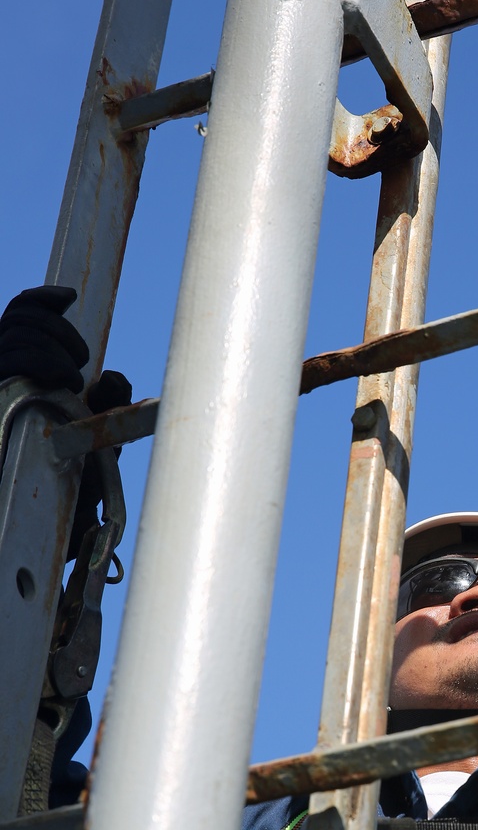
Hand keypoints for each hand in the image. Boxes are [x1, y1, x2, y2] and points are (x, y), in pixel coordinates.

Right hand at [0, 285, 131, 558]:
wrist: (43, 533)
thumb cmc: (70, 490)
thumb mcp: (96, 444)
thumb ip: (104, 409)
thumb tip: (114, 378)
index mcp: (20, 382)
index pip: (17, 321)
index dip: (39, 301)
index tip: (70, 296)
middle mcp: (2, 383)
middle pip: (17, 324)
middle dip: (55, 332)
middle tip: (79, 364)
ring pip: (13, 338)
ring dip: (50, 348)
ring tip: (71, 381)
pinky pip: (7, 361)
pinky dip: (37, 360)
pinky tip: (63, 378)